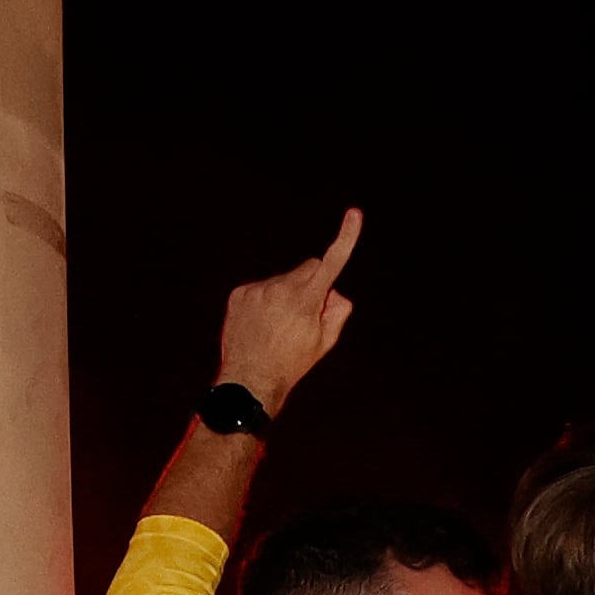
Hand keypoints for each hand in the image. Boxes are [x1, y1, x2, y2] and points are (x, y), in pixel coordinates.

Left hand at [212, 208, 362, 418]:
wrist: (249, 381)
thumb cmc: (291, 364)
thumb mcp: (324, 343)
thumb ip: (338, 311)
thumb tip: (335, 291)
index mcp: (305, 301)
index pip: (331, 263)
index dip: (346, 237)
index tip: (354, 213)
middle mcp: (280, 288)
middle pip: (308, 269)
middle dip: (313, 284)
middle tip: (307, 315)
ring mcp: (257, 289)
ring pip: (283, 280)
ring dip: (286, 295)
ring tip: (278, 326)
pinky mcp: (240, 293)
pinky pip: (261, 288)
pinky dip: (265, 301)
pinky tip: (262, 324)